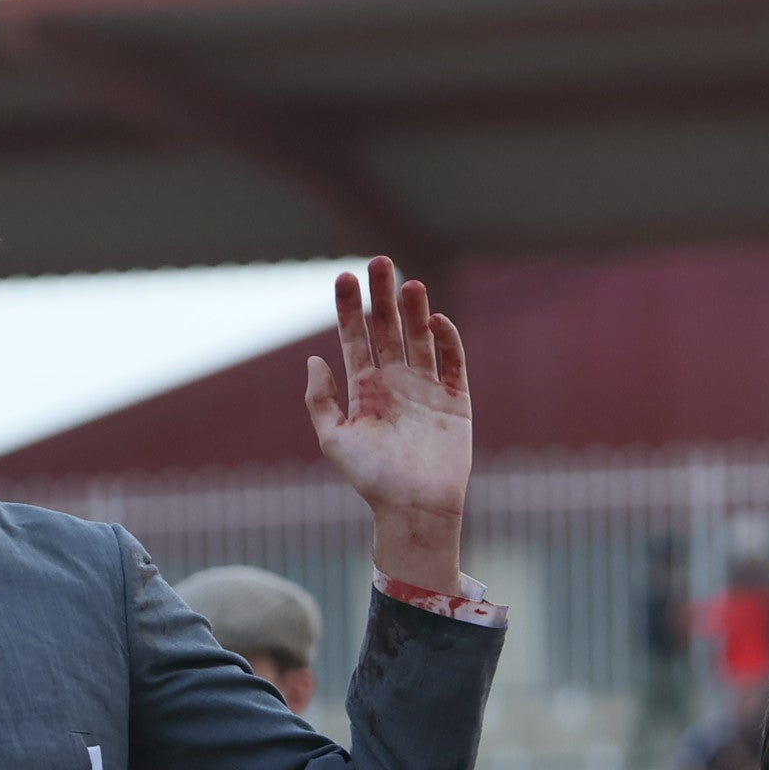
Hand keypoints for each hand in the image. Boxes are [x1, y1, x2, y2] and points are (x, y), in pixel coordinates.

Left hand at [301, 258, 472, 594]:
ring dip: (415, 309)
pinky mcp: (456, 399)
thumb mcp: (335, 440)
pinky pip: (452, 361)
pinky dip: (447, 339)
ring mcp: (426, 388)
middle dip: (384, 295)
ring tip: (409, 283)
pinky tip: (435, 319)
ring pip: (420, 337)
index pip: (355, 337)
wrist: (415, 508)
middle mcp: (395, 382)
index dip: (351, 307)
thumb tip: (312, 359)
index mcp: (364, 388)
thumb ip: (320, 400)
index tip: (345, 277)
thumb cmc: (371, 480)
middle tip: (381, 261)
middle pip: (389, 328)